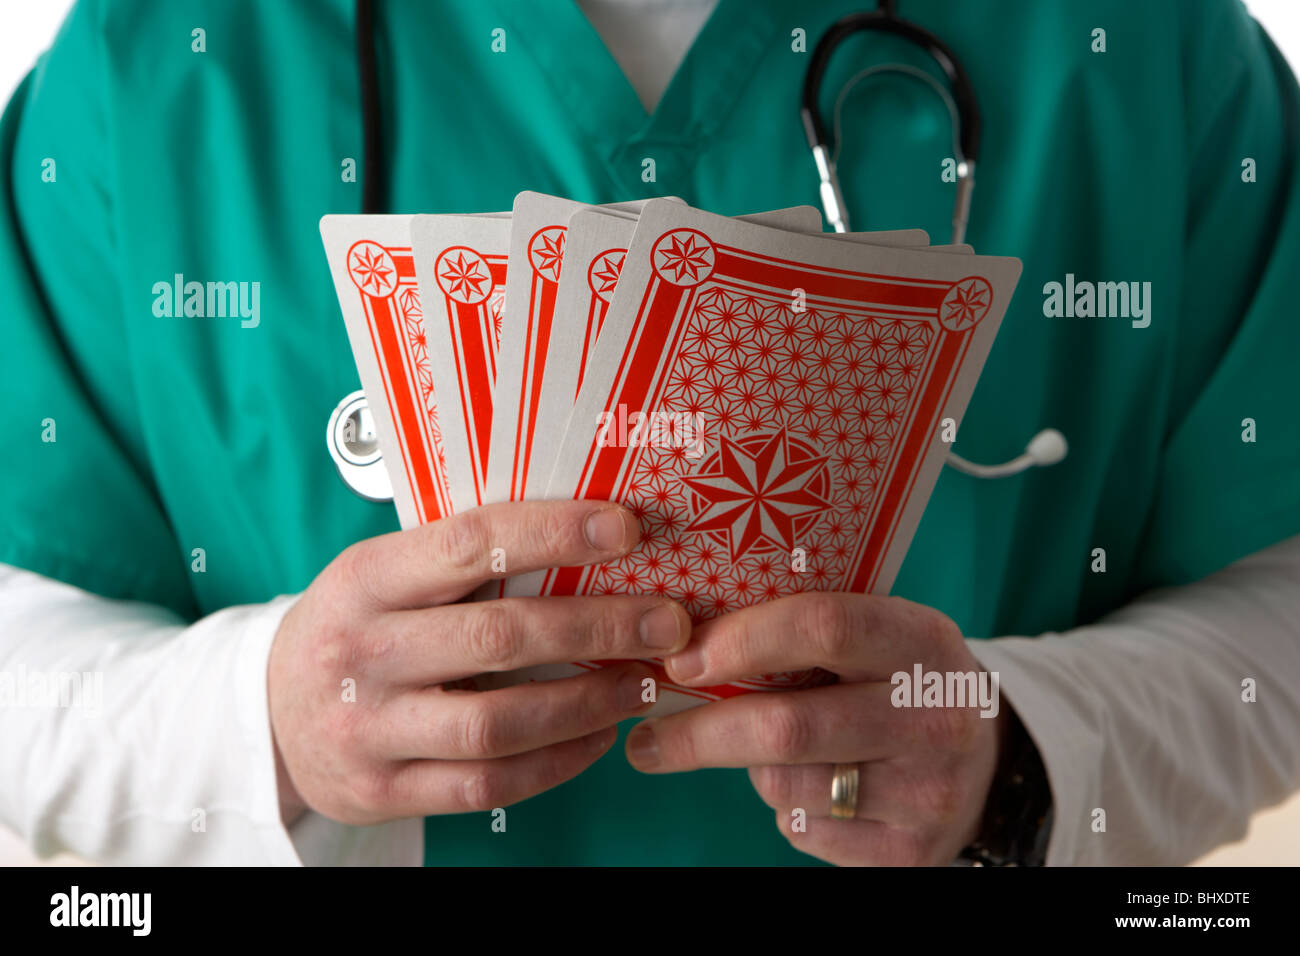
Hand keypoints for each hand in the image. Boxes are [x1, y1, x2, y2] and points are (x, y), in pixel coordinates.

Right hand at [268, 500, 689, 825]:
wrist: (267, 716)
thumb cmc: (355, 627)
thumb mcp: (383, 576)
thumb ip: (460, 562)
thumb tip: (587, 535)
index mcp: (364, 579)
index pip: (470, 544)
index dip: (554, 533)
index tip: (625, 528)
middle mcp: (362, 652)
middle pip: (498, 638)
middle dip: (597, 627)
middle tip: (668, 621)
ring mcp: (367, 730)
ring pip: (497, 722)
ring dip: (587, 702)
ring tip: (644, 682)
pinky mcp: (382, 791)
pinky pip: (487, 785)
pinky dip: (556, 763)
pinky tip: (598, 735)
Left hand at [624, 592, 1006, 864]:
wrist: (984, 761)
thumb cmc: (895, 680)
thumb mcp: (876, 635)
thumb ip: (802, 629)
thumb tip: (680, 640)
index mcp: (922, 642)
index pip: (823, 626)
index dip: (741, 640)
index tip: (681, 660)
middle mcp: (934, 717)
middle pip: (789, 726)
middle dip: (701, 734)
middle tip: (647, 737)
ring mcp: (927, 792)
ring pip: (785, 785)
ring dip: (749, 768)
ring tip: (760, 749)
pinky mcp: (908, 852)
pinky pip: (803, 831)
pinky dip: (783, 808)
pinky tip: (807, 784)